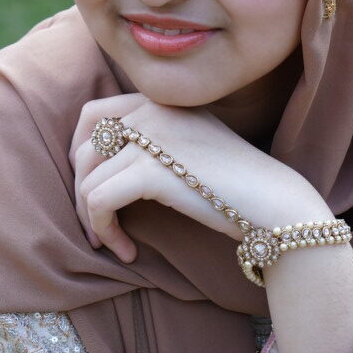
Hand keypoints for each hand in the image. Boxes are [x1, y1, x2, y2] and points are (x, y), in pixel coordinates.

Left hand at [70, 94, 330, 262]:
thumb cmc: (237, 183)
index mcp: (160, 101)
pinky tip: (126, 251)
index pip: (94, 114)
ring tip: (113, 243)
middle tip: (96, 224)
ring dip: (92, 220)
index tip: (90, 187)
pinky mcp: (149, 170)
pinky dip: (105, 230)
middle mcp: (151, 110)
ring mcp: (149, 137)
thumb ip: (155, 139)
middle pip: (84, 148)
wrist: (273, 200)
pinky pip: (99, 201)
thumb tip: (106, 165)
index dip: (80, 153)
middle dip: (80, 190)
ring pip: (88, 180)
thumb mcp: (192, 143)